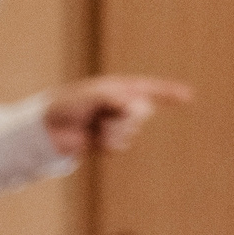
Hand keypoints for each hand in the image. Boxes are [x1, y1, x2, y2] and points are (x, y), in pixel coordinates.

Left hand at [43, 76, 191, 157]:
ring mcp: (113, 125)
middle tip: (105, 115)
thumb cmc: (64, 105)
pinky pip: (121, 146)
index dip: (169, 92)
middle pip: (142, 113)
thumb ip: (116, 98)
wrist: (45, 130)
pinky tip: (94, 140)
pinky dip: (109, 144)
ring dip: (115, 131)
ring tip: (95, 128)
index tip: (188, 96)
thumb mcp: (91, 95)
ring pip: (132, 131)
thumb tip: (136, 110)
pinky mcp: (106, 143)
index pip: (149, 88)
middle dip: (127, 116)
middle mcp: (119, 106)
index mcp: (118, 89)